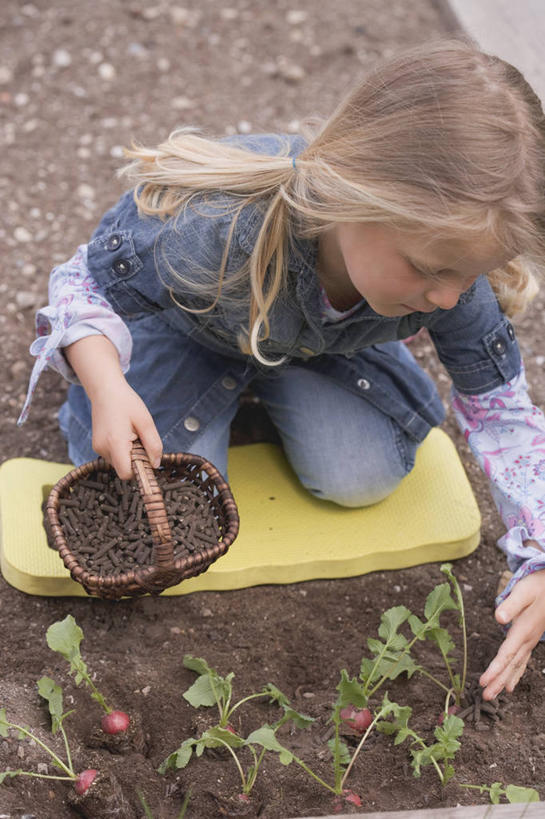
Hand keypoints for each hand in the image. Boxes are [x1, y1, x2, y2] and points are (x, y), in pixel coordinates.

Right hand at [91, 377, 162, 479]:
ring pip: (118, 463)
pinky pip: (113, 456)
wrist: (105, 390)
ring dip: (128, 455)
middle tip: (139, 439)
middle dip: (135, 460)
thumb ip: (153, 445)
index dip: (139, 470)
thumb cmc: (127, 403)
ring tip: (130, 434)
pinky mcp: (97, 446)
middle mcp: (103, 448)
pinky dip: (121, 450)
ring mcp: (98, 448)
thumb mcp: (146, 422)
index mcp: (115, 442)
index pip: (126, 474)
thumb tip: (156, 464)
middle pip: (123, 469)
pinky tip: (123, 434)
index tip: (147, 458)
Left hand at [480, 566, 544, 699]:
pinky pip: (521, 662)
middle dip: (498, 681)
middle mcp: (527, 640)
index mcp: (524, 630)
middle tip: (485, 697)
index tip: (483, 682)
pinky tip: (509, 685)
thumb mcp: (523, 592)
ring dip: (504, 681)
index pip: (507, 654)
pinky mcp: (529, 640)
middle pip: (510, 665)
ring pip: (516, 666)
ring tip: (493, 695)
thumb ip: (511, 605)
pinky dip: (514, 674)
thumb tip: (498, 618)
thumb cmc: (536, 587)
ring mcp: (530, 642)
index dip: (495, 669)